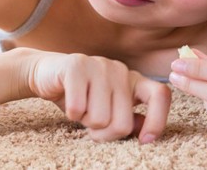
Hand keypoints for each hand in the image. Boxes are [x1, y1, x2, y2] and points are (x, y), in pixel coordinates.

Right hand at [23, 50, 170, 142]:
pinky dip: (71, 114)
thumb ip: (129, 118)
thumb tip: (146, 132)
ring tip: (80, 109)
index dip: (157, 121)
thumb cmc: (82, 96)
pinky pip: (78, 108)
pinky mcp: (76, 65)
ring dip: (85, 122)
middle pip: (123, 122)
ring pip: (100, 119)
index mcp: (133, 80)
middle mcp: (120, 70)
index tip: (144, 141)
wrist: (47, 75)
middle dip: (105, 134)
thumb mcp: (108, 109)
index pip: (160, 95)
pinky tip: (68, 103)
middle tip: (92, 126)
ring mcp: (99, 65)